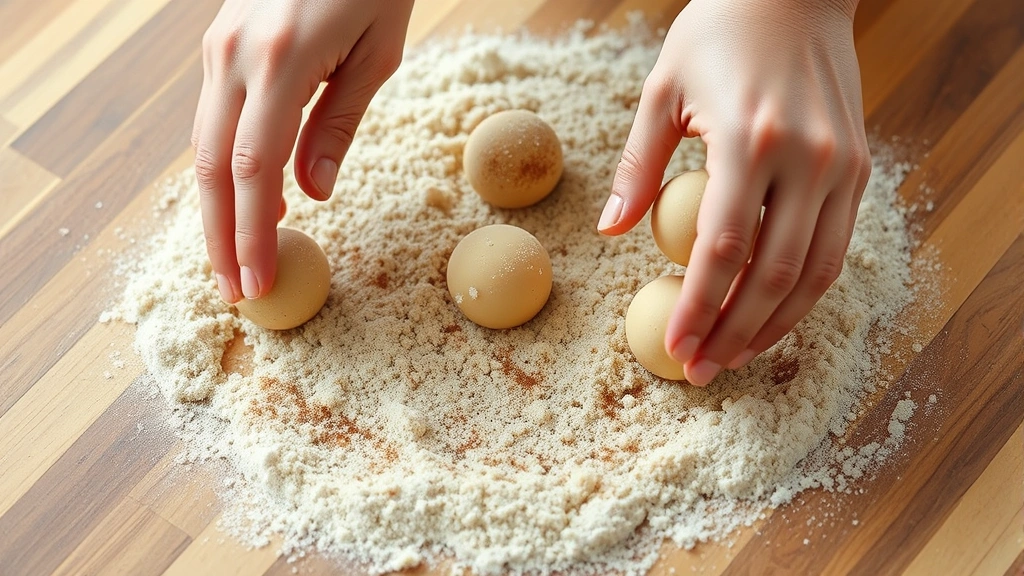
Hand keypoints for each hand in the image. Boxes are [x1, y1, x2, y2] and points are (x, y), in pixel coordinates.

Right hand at [192, 0, 413, 302]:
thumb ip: (337, 125)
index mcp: (279, 61)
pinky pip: (213, 119)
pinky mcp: (220, 44)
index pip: (251, 169)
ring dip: (217, 208)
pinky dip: (224, 169)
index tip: (259, 283)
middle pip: (210, 167)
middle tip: (238, 291)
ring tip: (238, 260)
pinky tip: (248, 202)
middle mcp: (234, 56)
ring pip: (202, 146)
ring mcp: (219, 47)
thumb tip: (311, 193)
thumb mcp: (376, 54)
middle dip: (221, 236)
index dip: (251, 233)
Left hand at [599, 0, 869, 385]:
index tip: (675, 348)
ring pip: (816, 273)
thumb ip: (636, 167)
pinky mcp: (859, 169)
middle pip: (773, 274)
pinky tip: (771, 316)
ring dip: (774, 326)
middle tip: (701, 370)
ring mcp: (842, 167)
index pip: (723, 249)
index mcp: (750, 138)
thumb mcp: (660, 90)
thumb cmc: (718, 32)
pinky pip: (836, 249)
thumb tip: (609, 232)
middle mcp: (807, 159)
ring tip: (734, 357)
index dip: (698, 307)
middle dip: (734, 333)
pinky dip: (804, 293)